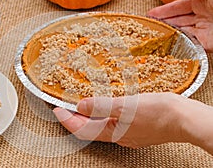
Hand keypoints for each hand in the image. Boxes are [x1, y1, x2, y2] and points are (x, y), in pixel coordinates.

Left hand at [53, 93, 185, 147]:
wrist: (184, 119)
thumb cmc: (158, 113)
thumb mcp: (125, 106)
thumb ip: (101, 106)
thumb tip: (81, 105)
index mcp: (112, 132)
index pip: (81, 129)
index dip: (66, 119)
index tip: (56, 109)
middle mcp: (117, 136)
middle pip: (88, 129)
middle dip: (75, 118)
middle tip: (66, 106)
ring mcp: (126, 133)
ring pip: (100, 126)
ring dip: (88, 116)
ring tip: (81, 104)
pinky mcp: (135, 127)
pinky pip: (112, 122)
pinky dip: (103, 114)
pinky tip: (106, 105)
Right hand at [147, 0, 212, 51]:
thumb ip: (180, 1)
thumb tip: (166, 0)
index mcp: (200, 2)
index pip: (177, 7)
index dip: (162, 11)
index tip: (150, 15)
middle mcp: (202, 16)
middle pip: (178, 22)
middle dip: (164, 24)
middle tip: (150, 28)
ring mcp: (205, 30)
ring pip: (182, 34)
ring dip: (170, 37)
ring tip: (156, 37)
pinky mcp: (208, 43)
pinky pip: (191, 46)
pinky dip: (181, 47)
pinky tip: (171, 46)